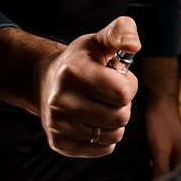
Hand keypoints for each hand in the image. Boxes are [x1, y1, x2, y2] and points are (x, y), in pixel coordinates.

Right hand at [38, 17, 140, 156]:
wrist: (47, 81)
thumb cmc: (82, 61)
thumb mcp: (100, 41)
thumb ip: (121, 32)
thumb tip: (134, 45)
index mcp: (73, 72)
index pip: (123, 93)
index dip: (127, 86)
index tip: (116, 78)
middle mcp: (60, 100)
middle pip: (120, 117)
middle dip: (122, 105)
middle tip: (108, 94)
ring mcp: (58, 125)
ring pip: (113, 135)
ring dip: (115, 122)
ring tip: (100, 106)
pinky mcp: (60, 144)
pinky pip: (103, 149)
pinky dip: (105, 137)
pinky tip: (92, 121)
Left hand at [141, 57, 180, 176]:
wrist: (159, 101)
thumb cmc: (161, 124)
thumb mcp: (160, 150)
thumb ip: (161, 171)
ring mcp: (176, 155)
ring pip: (166, 174)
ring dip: (156, 180)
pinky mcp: (167, 150)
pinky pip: (162, 166)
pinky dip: (154, 171)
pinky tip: (144, 176)